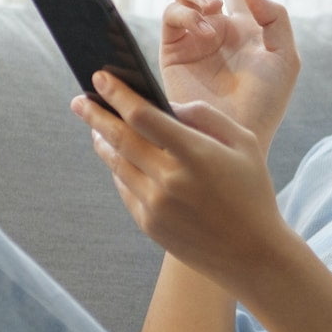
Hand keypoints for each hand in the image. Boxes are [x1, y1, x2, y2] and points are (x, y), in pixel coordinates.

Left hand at [72, 68, 294, 294]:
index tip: (101, 77)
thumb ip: (205, 116)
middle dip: (95, 115)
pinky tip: (118, 158)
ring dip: (102, 141)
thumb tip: (165, 105)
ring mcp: (155, 205)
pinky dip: (118, 169)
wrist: (252, 254)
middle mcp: (169, 179)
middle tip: (79, 100)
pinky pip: (124, 188)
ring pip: (116, 164)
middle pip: (119, 138)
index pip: (142, 116)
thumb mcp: (244, 143)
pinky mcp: (148, 225)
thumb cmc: (251, 192)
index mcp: (194, 154)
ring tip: (95, 128)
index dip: (118, 94)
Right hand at [160, 0, 298, 141]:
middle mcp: (215, 28)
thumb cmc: (266, 102)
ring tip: (212, 4)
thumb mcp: (285, 57)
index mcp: (243, 27)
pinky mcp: (173, 52)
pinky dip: (186, 13)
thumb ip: (275, 17)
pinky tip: (205, 27)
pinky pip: (171, 18)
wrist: (237, 134)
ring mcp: (192, 39)